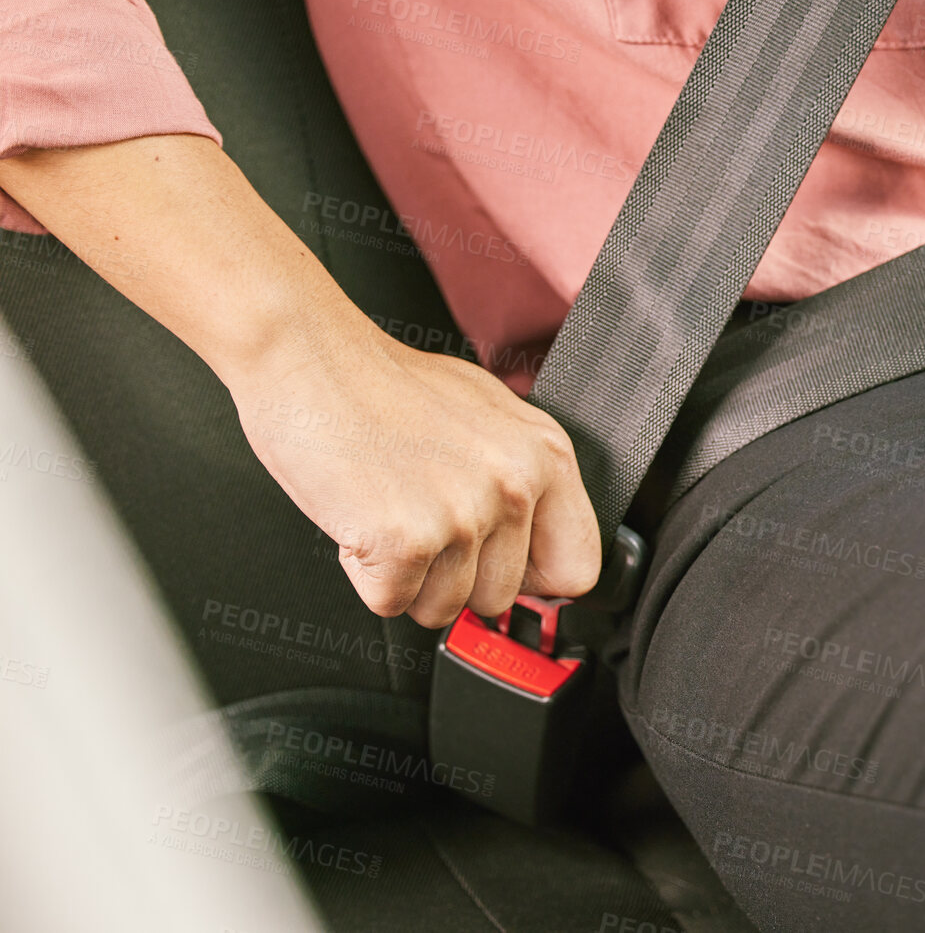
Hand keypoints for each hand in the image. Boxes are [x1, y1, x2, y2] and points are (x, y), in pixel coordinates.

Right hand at [231, 320, 600, 627]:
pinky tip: (361, 518)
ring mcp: (461, 515)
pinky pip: (390, 603)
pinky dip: (366, 575)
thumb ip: (522, 480)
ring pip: (443, 608)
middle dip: (453, 575)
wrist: (307, 356)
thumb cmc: (383, 384)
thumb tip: (542, 550)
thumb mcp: (486, 416)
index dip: (532, 580)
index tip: (500, 566)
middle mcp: (514, 486)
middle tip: (419, 516)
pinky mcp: (404, 541)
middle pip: (500, 598)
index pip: (576, 569)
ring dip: (408, 577)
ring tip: (389, 509)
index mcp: (545, 456)